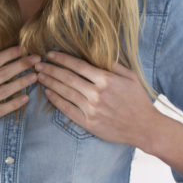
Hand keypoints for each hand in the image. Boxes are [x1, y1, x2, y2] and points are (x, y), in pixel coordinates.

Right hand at [0, 41, 38, 145]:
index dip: (10, 54)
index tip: (23, 49)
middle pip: (4, 74)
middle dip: (22, 65)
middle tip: (37, 60)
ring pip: (6, 91)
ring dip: (22, 83)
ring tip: (36, 76)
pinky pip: (1, 110)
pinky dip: (14, 104)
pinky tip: (25, 99)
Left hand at [36, 51, 156, 146]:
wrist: (145, 128)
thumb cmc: (138, 100)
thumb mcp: (130, 77)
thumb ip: (112, 65)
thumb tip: (95, 53)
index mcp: (106, 80)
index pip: (78, 65)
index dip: (61, 59)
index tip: (49, 54)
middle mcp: (96, 94)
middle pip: (67, 78)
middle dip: (50, 69)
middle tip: (37, 63)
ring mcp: (91, 109)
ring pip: (65, 92)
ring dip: (50, 82)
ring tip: (39, 75)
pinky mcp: (88, 123)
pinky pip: (67, 109)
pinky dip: (56, 100)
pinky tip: (48, 92)